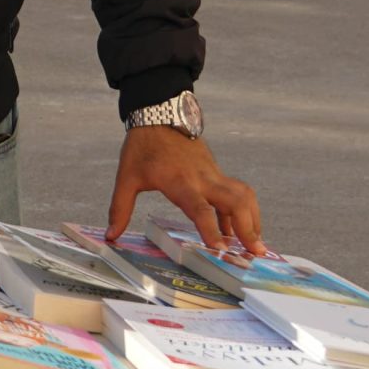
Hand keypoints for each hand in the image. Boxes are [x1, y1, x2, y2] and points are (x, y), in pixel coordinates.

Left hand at [106, 127, 266, 255]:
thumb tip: (111, 235)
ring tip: (255, 244)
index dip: (212, 230)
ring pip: (243, 195)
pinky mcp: (216, 172)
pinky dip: (242, 211)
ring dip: (252, 219)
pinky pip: (236, 193)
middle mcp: (202, 179)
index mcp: (180, 182)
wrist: (159, 114)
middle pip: (235, 202)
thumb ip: (120, 208)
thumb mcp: (126, 177)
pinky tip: (237, 231)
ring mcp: (213, 174)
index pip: (200, 209)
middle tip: (256, 253)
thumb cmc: (142, 147)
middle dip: (248, 228)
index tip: (222, 249)